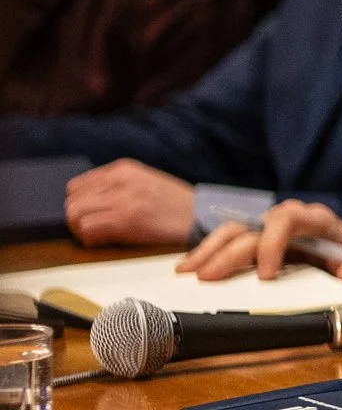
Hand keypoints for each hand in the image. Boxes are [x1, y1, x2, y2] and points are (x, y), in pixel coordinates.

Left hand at [63, 160, 196, 245]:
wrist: (203, 218)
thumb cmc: (177, 207)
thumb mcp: (146, 183)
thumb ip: (117, 186)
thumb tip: (86, 202)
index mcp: (124, 168)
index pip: (76, 186)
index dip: (80, 205)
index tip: (93, 217)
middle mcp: (121, 179)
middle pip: (71, 201)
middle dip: (78, 219)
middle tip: (95, 230)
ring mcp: (124, 197)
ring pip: (74, 214)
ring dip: (81, 230)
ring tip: (101, 236)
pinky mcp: (127, 218)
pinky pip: (87, 228)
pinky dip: (90, 239)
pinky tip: (107, 240)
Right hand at [175, 200, 341, 292]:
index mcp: (317, 220)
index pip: (286, 221)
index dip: (272, 245)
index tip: (266, 277)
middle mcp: (291, 216)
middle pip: (252, 227)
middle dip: (226, 253)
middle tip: (204, 279)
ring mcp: (274, 224)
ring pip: (236, 229)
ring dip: (209, 249)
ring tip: (185, 272)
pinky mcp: (262, 236)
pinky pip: (232, 239)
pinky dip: (212, 252)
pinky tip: (192, 266)